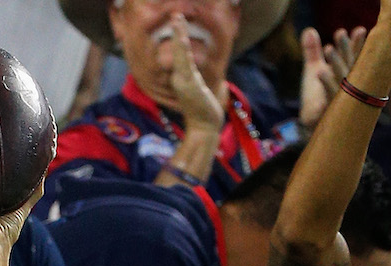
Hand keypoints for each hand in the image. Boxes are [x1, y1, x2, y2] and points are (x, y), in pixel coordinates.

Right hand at [166, 12, 223, 130]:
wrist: (204, 127)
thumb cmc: (204, 112)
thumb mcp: (202, 93)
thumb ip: (205, 83)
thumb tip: (216, 80)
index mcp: (181, 76)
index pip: (178, 52)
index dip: (178, 37)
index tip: (178, 21)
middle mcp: (178, 76)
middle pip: (175, 49)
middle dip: (176, 31)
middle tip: (175, 13)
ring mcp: (182, 80)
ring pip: (179, 53)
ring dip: (178, 35)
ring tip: (176, 18)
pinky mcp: (188, 84)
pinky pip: (184, 64)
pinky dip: (181, 50)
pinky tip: (181, 38)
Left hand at [299, 26, 366, 127]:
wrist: (311, 127)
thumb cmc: (316, 98)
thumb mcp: (313, 70)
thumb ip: (312, 52)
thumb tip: (309, 31)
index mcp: (348, 76)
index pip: (355, 58)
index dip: (357, 44)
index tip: (358, 29)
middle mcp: (349, 88)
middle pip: (351, 65)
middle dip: (346, 49)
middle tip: (340, 32)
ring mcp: (342, 100)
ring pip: (342, 79)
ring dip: (336, 63)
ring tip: (328, 49)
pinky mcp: (331, 111)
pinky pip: (331, 96)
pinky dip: (326, 83)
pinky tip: (319, 72)